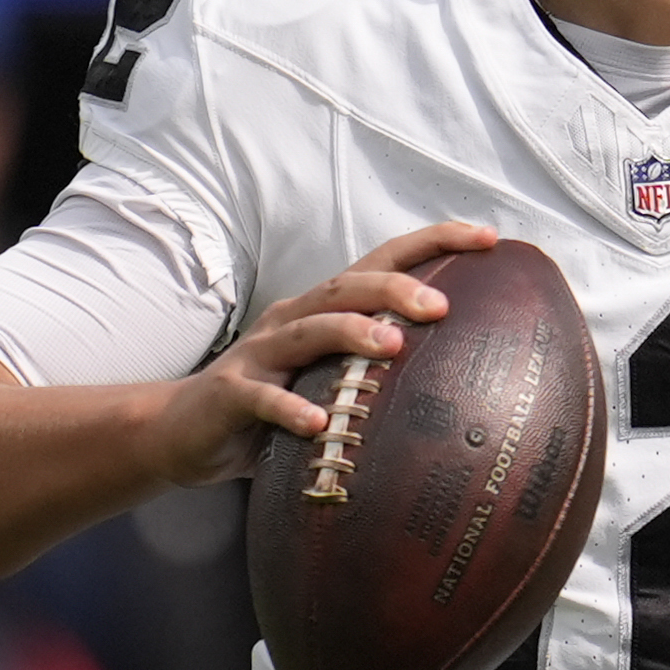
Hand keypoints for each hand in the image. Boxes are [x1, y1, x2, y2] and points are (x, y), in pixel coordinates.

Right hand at [149, 223, 498, 487]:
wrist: (180, 431)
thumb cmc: (271, 406)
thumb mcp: (330, 381)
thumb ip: (379, 374)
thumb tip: (465, 385)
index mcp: (323, 310)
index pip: (382, 262)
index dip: (434, 243)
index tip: (490, 238)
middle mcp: (293, 320)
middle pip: (346, 287)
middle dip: (395, 288)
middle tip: (441, 304)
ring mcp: (259, 354)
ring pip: (308, 331)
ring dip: (351, 333)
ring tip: (392, 345)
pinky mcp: (231, 393)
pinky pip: (262, 398)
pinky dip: (290, 409)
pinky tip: (319, 425)